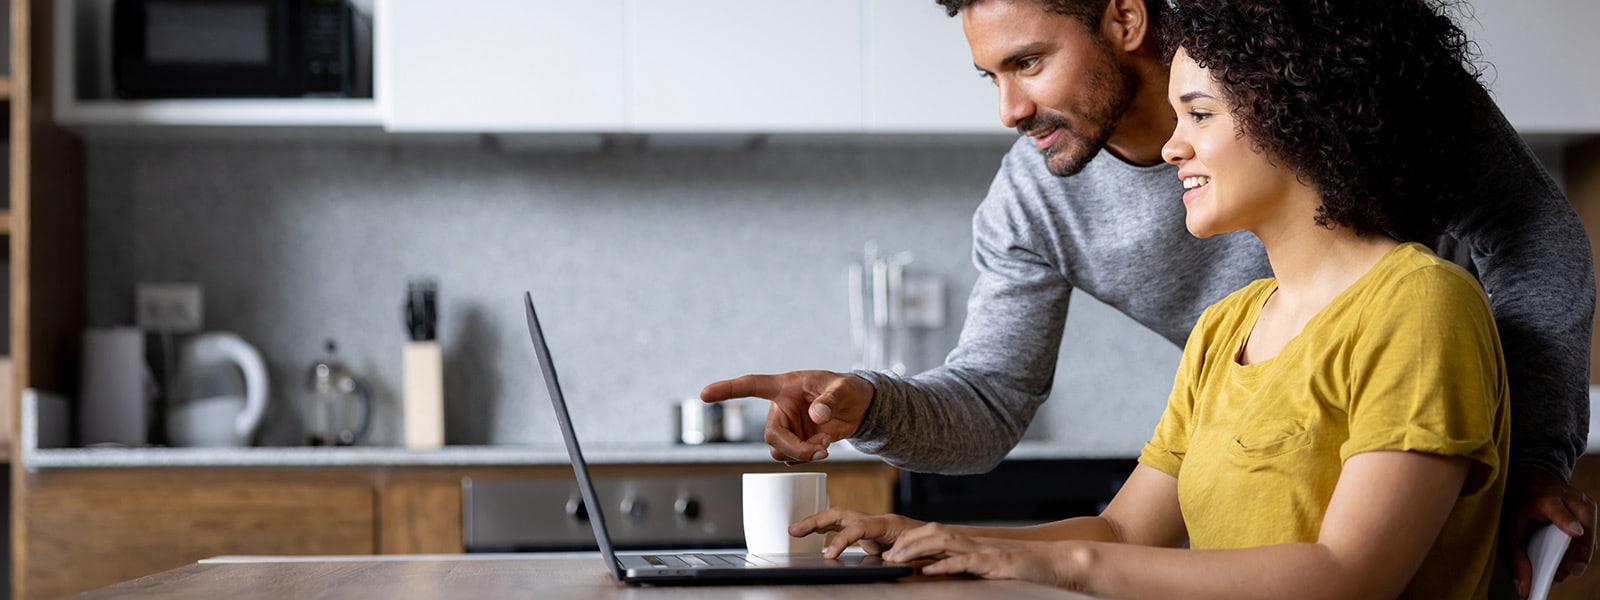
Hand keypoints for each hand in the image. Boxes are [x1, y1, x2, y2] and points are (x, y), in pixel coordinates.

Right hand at [700, 371, 872, 464]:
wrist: (859, 407)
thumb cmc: (848, 389)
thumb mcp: (843, 390)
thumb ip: (830, 401)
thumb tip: (817, 416)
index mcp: (785, 387)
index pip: (751, 386)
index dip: (727, 390)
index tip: (705, 394)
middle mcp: (780, 408)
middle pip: (771, 435)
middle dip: (794, 448)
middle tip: (821, 450)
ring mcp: (787, 426)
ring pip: (778, 451)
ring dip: (801, 455)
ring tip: (826, 446)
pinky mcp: (795, 441)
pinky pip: (790, 458)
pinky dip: (806, 458)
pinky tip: (823, 448)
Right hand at [790, 507, 925, 558]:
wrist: (944, 541)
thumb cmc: (933, 543)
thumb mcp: (919, 550)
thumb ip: (901, 552)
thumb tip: (884, 557)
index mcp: (888, 523)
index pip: (857, 527)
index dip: (840, 540)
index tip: (828, 556)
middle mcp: (877, 521)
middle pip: (840, 514)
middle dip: (815, 521)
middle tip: (794, 529)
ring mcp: (872, 526)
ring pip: (839, 518)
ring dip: (817, 523)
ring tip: (796, 530)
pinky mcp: (871, 534)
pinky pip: (845, 528)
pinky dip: (829, 530)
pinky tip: (817, 536)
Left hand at [884, 523, 1067, 586]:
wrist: (1060, 562)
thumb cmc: (1028, 567)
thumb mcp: (993, 565)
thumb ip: (970, 564)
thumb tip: (944, 570)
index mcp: (974, 542)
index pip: (935, 533)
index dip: (911, 539)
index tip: (890, 550)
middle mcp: (976, 541)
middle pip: (933, 531)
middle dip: (907, 542)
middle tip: (885, 555)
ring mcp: (986, 550)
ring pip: (944, 541)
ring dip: (917, 549)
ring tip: (897, 559)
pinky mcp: (997, 563)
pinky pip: (966, 561)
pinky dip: (945, 565)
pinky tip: (929, 570)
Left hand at [1502, 469, 1597, 596]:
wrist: (1533, 479)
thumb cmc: (1519, 502)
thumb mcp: (1509, 525)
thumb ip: (1515, 556)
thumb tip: (1523, 587)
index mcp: (1545, 498)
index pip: (1559, 509)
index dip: (1567, 521)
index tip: (1574, 531)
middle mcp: (1569, 498)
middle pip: (1581, 531)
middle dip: (1573, 557)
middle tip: (1560, 575)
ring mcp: (1584, 504)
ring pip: (1589, 538)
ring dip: (1577, 558)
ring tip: (1561, 571)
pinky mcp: (1591, 511)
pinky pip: (1590, 538)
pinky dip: (1580, 551)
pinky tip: (1567, 560)